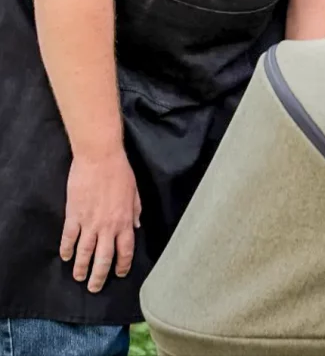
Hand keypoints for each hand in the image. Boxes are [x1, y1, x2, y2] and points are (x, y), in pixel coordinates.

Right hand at [60, 149, 141, 292]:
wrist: (100, 159)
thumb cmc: (120, 172)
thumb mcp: (135, 192)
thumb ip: (135, 212)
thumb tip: (136, 226)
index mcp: (124, 221)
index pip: (125, 250)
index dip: (122, 265)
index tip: (119, 274)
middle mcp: (108, 226)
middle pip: (104, 258)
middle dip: (99, 275)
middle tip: (94, 287)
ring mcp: (89, 222)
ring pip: (85, 252)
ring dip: (81, 268)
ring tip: (79, 278)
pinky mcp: (73, 215)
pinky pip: (69, 237)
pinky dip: (67, 249)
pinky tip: (65, 257)